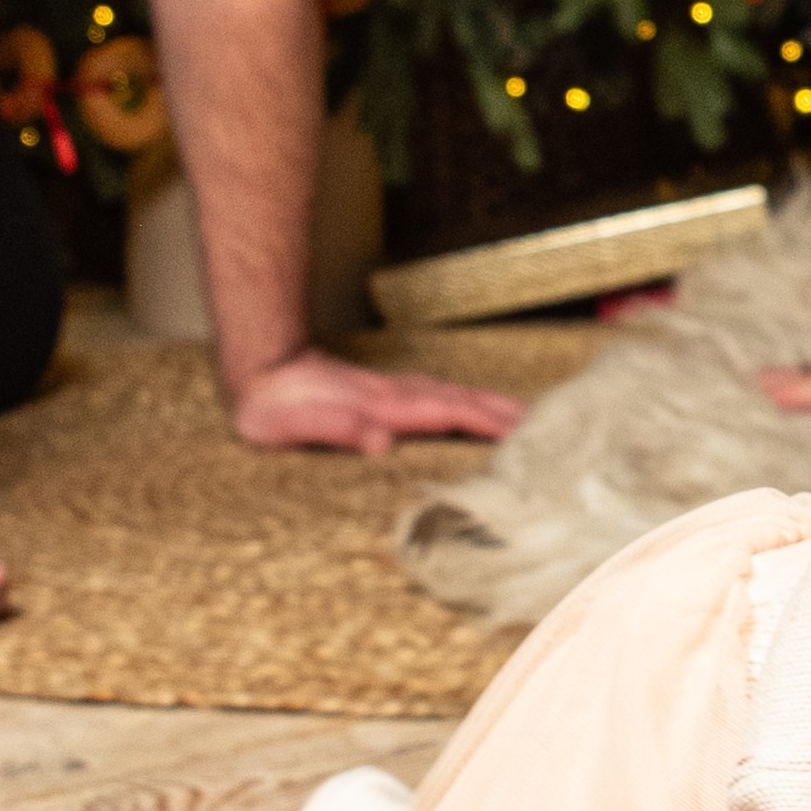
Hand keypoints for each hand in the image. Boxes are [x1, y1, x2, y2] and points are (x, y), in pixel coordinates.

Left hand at [229, 348, 523, 456]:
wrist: (263, 368)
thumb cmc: (274, 408)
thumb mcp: (294, 425)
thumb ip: (337, 428)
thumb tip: (379, 442)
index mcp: (384, 407)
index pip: (446, 414)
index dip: (484, 423)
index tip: (521, 434)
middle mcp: (398, 396)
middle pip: (462, 402)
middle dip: (503, 414)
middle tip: (547, 427)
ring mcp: (396, 392)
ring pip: (455, 396)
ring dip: (492, 406)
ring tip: (528, 419)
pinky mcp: (390, 397)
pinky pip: (442, 399)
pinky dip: (470, 404)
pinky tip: (480, 411)